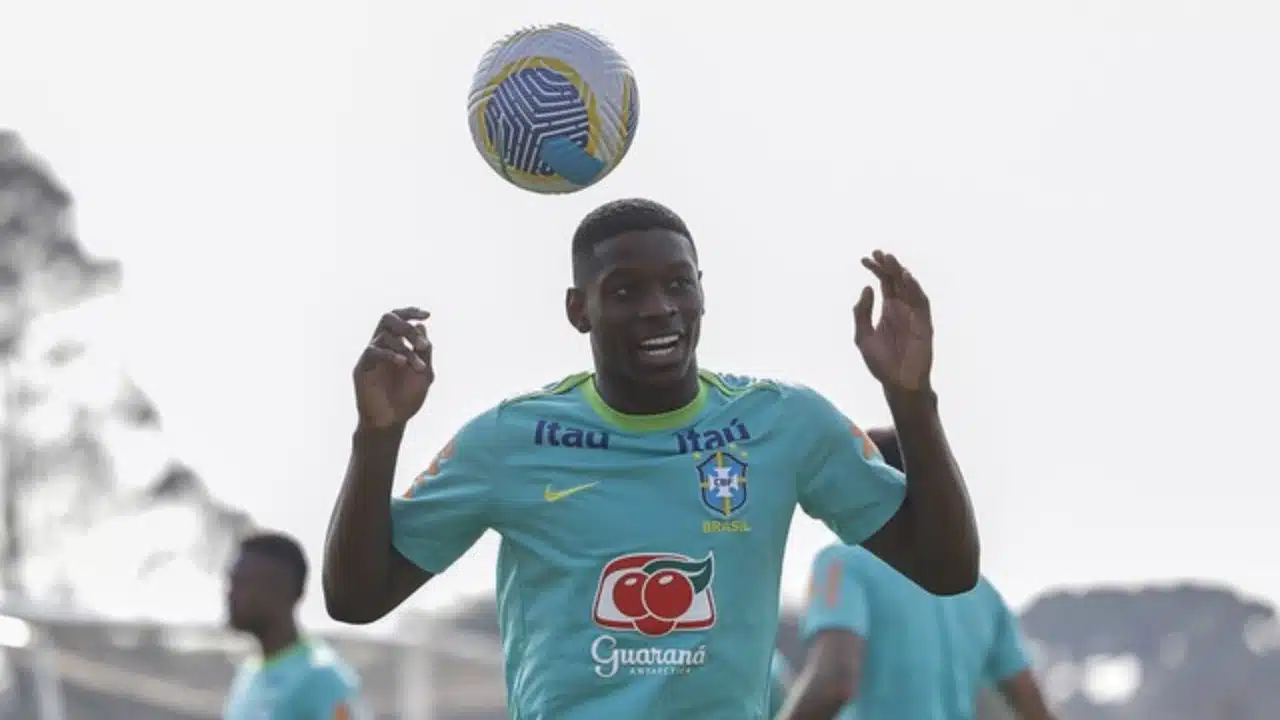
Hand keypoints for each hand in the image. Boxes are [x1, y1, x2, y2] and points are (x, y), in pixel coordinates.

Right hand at [354, 307, 433, 429]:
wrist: (392, 421)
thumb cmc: (408, 399)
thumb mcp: (424, 374)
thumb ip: (424, 352)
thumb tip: (422, 326)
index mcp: (397, 344)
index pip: (399, 319)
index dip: (411, 312)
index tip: (428, 314)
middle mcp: (382, 346)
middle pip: (387, 319)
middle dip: (407, 327)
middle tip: (421, 344)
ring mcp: (371, 356)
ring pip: (384, 336)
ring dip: (405, 348)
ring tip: (418, 366)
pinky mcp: (362, 368)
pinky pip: (373, 351)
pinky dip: (390, 354)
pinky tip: (402, 363)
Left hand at [853, 251, 933, 391]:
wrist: (897, 384)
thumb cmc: (881, 363)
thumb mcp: (863, 337)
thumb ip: (862, 313)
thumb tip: (866, 288)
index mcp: (889, 310)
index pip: (884, 283)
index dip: (877, 270)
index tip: (865, 259)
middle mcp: (903, 309)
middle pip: (897, 281)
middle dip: (888, 266)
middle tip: (878, 253)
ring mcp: (914, 316)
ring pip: (910, 288)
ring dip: (901, 273)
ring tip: (890, 261)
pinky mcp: (924, 324)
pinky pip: (921, 303)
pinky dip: (915, 290)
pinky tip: (905, 278)